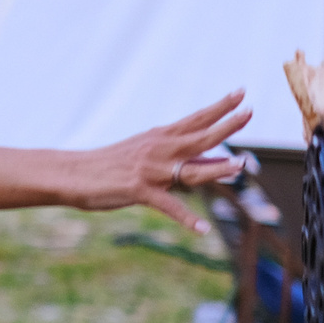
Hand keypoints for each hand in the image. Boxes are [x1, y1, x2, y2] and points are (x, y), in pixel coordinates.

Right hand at [75, 91, 252, 231]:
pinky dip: (187, 220)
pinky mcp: (140, 191)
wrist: (73, 173)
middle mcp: (159, 149)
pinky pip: (169, 206)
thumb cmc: (111, 165)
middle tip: (250, 110)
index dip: (220, 106)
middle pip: (200, 136)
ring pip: (191, 169)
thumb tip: (216, 159)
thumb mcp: (148, 154)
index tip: (241, 92)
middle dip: (227, 124)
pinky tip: (203, 230)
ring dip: (217, 168)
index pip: (196, 118)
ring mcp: (151, 170)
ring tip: (241, 166)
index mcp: (160, 137)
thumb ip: (183, 157)